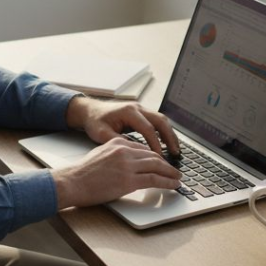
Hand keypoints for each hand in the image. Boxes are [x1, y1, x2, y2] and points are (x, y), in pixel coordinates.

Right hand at [51, 138, 182, 208]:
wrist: (71, 182)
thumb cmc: (82, 173)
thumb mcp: (100, 154)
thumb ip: (116, 154)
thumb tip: (129, 163)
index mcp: (117, 142)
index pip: (143, 148)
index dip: (156, 157)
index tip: (162, 163)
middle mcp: (124, 150)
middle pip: (153, 155)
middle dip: (166, 164)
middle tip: (175, 170)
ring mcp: (127, 165)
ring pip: (157, 166)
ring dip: (170, 173)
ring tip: (177, 178)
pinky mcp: (128, 180)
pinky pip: (154, 180)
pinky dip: (167, 182)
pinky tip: (173, 185)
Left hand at [64, 96, 179, 155]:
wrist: (90, 110)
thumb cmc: (94, 121)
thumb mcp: (101, 133)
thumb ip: (117, 141)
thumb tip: (133, 151)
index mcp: (128, 112)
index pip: (148, 129)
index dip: (155, 144)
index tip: (160, 157)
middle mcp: (137, 108)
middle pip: (160, 121)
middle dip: (170, 137)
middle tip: (176, 153)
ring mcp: (140, 109)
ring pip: (161, 120)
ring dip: (169, 134)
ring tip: (175, 150)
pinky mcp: (141, 113)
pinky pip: (157, 121)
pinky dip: (164, 132)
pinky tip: (166, 144)